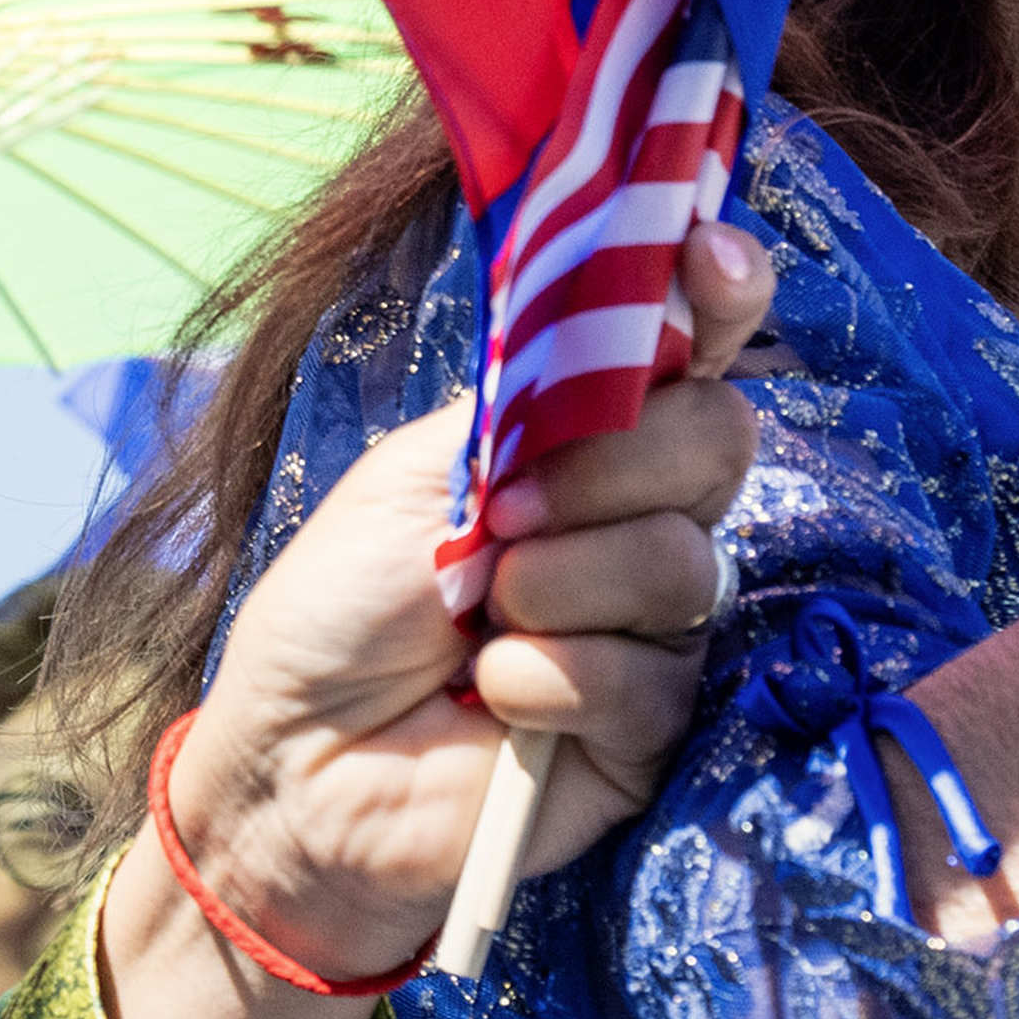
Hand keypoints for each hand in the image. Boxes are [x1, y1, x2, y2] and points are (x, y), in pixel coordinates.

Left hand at [150, 222, 781, 979]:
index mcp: (580, 439)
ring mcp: (652, 624)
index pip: (690, 347)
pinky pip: (652, 677)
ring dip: (563, 582)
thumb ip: (528, 409)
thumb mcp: (417, 475)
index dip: (721, 293)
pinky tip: (494, 695)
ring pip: (684, 561)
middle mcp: (633, 515)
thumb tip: (636, 332)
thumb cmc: (339, 607)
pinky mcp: (650, 729)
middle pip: (718, 438)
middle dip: (614, 467)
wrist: (296, 757)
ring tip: (479, 617)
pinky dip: (557, 677)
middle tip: (506, 514)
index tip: (711, 260)